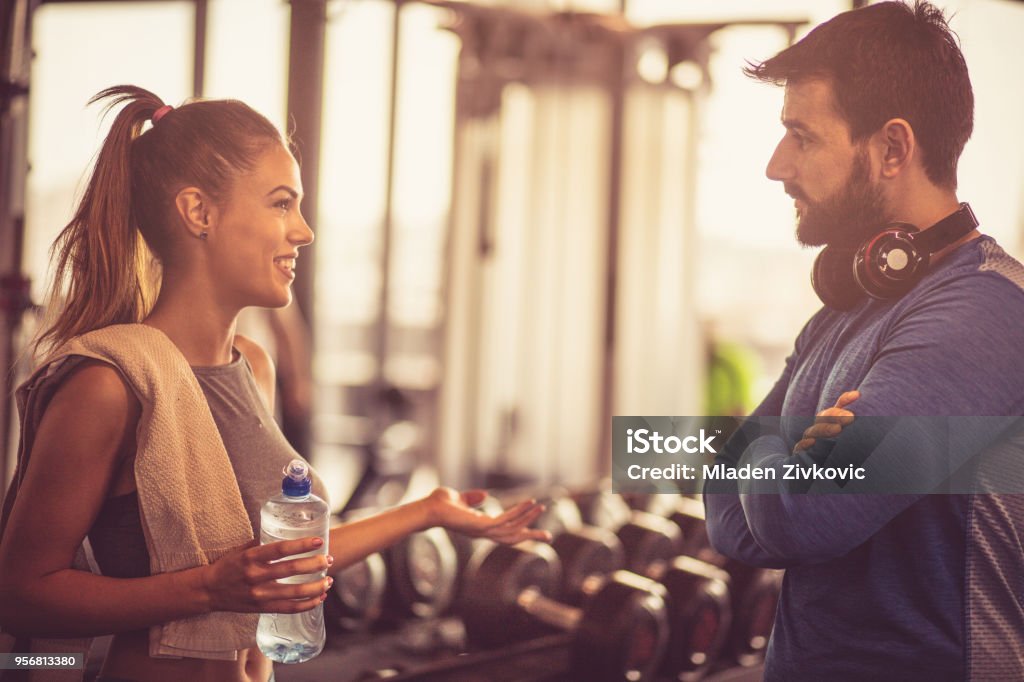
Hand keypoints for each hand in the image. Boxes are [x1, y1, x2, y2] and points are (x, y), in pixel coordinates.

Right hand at [200, 537, 332, 613]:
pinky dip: (307, 605)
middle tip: (329, 559)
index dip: (301, 545)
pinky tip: (319, 597)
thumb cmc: (228, 566)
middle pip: (291, 570)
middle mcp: (255, 576)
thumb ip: (264, 542)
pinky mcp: (261, 609)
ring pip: (294, 593)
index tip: (319, 540)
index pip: (280, 549)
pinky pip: (289, 609)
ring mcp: (259, 595)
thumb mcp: (242, 549)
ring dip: (315, 586)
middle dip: (314, 564)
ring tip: (329, 580)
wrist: (209, 591)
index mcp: (251, 557)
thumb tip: (289, 532)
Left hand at [424, 487, 551, 543]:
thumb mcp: (460, 499)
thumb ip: (473, 499)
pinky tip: (529, 503)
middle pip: (513, 538)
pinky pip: (505, 520)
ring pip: (512, 528)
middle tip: (549, 537)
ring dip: (528, 518)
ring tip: (541, 507)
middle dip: (530, 537)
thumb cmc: (440, 504)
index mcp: (481, 528)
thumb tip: (485, 496)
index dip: (520, 532)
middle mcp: (484, 532)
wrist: (428, 508)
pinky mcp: (481, 525)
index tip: (534, 532)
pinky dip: (519, 512)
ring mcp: (483, 530)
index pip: (505, 533)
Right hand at [793, 390, 858, 453]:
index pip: (837, 408)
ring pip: (813, 432)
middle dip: (835, 415)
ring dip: (824, 429)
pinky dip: (805, 444)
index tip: (856, 395)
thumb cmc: (836, 455)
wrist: (816, 473)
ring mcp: (809, 440)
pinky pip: (801, 447)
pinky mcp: (802, 453)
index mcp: (828, 423)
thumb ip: (856, 427)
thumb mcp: (849, 441)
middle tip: (850, 416)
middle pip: (823, 417)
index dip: (844, 400)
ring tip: (838, 429)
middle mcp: (818, 429)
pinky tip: (812, 442)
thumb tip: (864, 404)